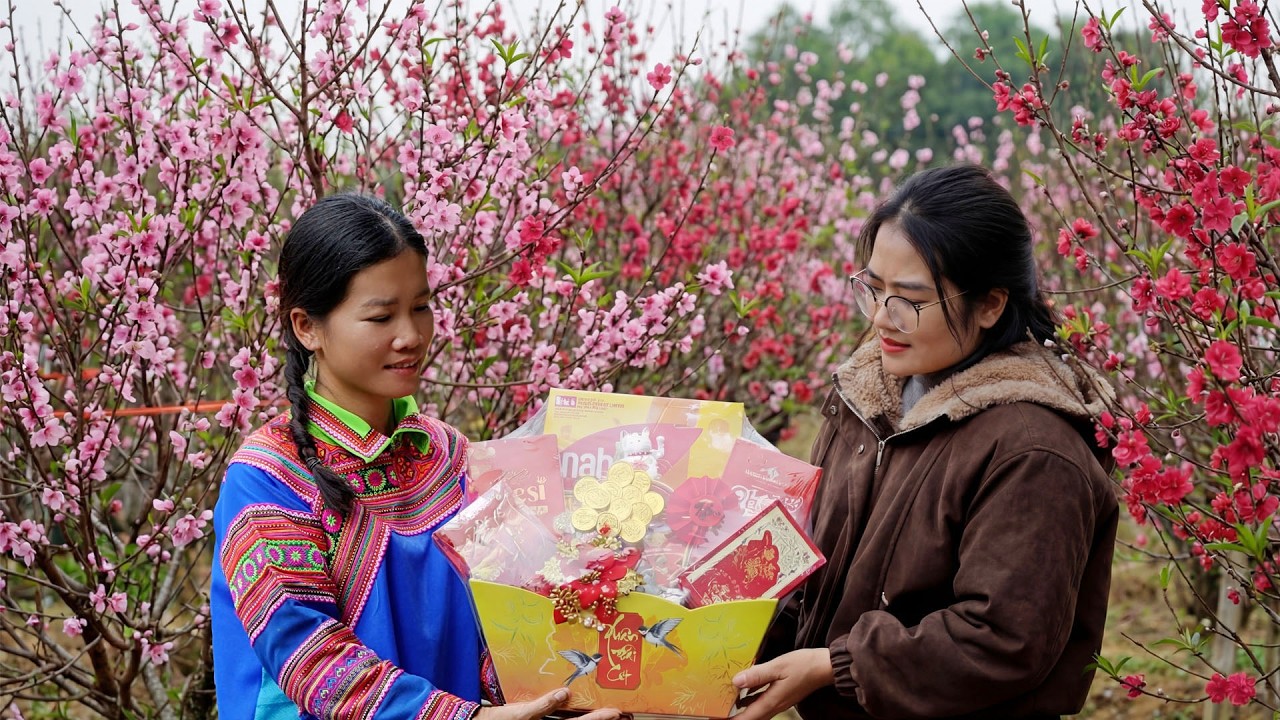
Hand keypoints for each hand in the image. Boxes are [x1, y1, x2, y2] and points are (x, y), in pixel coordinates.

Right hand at [474, 688, 621, 719]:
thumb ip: (542, 705)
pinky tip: (576, 703)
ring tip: (607, 709)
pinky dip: (572, 712)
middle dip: (599, 719)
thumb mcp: (520, 714)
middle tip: (620, 711)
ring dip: (589, 716)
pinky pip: (561, 718)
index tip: (615, 712)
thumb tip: (564, 693)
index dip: (598, 719)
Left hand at [730, 648, 834, 719]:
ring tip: (728, 702)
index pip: (748, 717)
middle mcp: (775, 705)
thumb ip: (757, 675)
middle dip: (736, 716)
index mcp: (772, 701)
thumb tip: (736, 681)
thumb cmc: (804, 665)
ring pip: (757, 709)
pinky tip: (746, 690)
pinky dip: (752, 699)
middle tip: (721, 711)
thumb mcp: (778, 667)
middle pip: (752, 717)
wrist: (824, 667)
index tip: (719, 717)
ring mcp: (779, 701)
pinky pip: (763, 701)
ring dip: (743, 708)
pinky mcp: (782, 695)